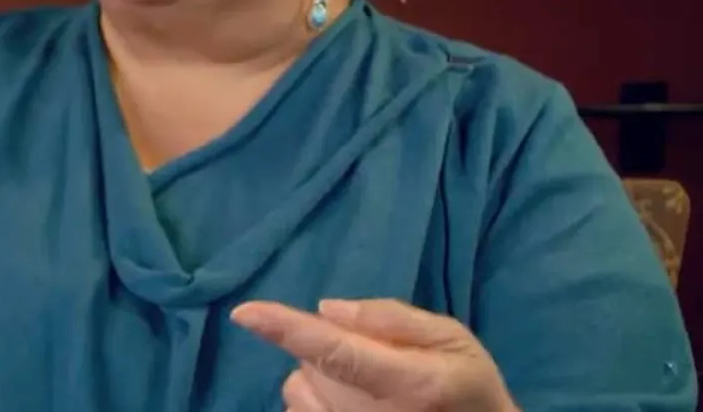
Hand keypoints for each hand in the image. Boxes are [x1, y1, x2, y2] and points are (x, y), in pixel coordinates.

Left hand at [230, 298, 518, 411]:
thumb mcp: (453, 341)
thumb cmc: (468, 391)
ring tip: (365, 390)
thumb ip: (393, 319)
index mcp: (409, 383)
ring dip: (318, 380)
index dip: (287, 330)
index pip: (337, 352)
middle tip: (376, 361)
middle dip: (329, 350)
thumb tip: (327, 310)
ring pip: (298, 389)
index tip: (245, 313)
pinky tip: (351, 408)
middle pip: (312, 364)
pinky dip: (315, 403)